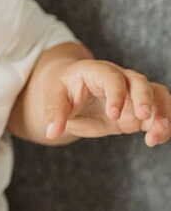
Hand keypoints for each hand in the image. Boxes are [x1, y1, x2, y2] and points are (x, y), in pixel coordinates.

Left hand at [45, 59, 169, 147]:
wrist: (70, 92)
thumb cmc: (61, 90)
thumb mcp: (52, 98)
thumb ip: (54, 113)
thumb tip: (51, 133)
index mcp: (95, 71)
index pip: (111, 77)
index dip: (116, 94)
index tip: (113, 115)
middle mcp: (119, 78)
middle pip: (140, 82)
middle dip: (145, 98)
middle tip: (144, 117)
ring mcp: (132, 93)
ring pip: (157, 95)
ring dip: (162, 113)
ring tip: (157, 135)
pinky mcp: (139, 109)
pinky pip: (159, 112)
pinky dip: (162, 125)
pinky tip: (156, 139)